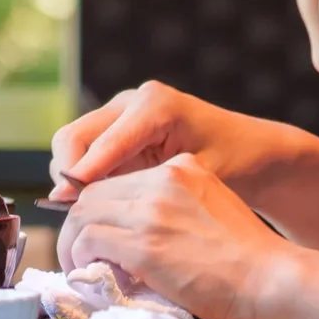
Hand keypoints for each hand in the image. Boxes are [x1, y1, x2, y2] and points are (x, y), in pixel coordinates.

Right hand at [49, 82, 295, 200]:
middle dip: (67, 174)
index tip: (64, 204)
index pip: (102, 141)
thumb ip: (147, 187)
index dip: (81, 175)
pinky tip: (97, 209)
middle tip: (72, 215)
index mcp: (155, 105)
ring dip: (73, 180)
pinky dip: (85, 181)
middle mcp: (132, 102)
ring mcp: (123, 115)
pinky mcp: (119, 133)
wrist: (253, 153)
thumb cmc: (234, 165)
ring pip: (73, 146)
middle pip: (74, 136)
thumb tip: (93, 202)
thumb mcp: (194, 177)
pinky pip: (87, 156)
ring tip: (85, 216)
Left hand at [57, 155, 290, 318]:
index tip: (96, 232)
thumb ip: (177, 210)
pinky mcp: (145, 243)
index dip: (100, 208)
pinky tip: (93, 274)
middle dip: (79, 222)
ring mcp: (153, 210)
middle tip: (80, 252)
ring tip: (81, 266)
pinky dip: (81, 258)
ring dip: (75, 242)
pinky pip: (89, 240)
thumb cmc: (250, 260)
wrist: (273, 280)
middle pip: (94, 191)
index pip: (120, 179)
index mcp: (183, 169)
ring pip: (83, 213)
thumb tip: (135, 237)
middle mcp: (164, 180)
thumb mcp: (214, 210)